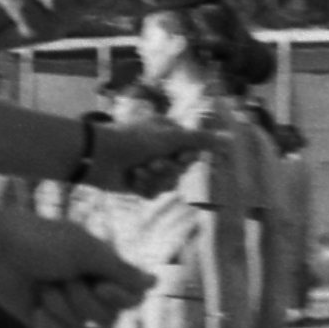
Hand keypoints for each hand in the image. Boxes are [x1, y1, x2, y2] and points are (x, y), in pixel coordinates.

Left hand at [0, 212, 147, 324]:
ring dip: (60, 307)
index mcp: (103, 268)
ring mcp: (69, 309)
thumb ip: (121, 270)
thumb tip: (155, 282)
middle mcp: (90, 290)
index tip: (102, 285)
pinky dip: (48, 325)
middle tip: (61, 278)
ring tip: (42, 287)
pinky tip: (34, 309)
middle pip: (109, 317)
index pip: (132, 297)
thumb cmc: (39, 242)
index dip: (120, 297)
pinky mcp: (47, 325)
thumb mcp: (85, 250)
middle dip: (83, 299)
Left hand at [69, 113, 198, 196]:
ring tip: (138, 171)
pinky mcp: (138, 183)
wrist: (99, 157)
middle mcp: (160, 149)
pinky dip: (143, 187)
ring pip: (167, 184)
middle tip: (153, 163)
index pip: (191, 152)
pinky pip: (153, 193)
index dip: (186, 158)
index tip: (179, 156)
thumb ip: (200, 140)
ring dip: (154, 179)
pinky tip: (132, 179)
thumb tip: (229, 138)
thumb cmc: (134, 140)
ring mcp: (149, 167)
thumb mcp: (171, 138)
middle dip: (167, 170)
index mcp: (168, 133)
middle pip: (181, 171)